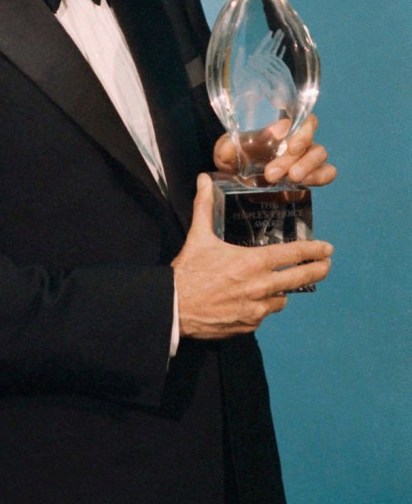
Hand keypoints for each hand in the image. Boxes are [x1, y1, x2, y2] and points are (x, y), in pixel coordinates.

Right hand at [171, 174, 332, 338]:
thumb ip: (204, 206)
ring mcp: (257, 308)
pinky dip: (262, 306)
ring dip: (283, 291)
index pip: (292, 254)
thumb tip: (204, 180)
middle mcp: (261, 286)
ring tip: (281, 285)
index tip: (327, 248)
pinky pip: (264, 313)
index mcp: (252, 262)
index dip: (313, 251)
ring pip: (282, 298)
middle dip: (317, 270)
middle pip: (300, 278)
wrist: (175, 307)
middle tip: (326, 265)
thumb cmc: (189, 272)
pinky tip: (254, 300)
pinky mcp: (249, 324)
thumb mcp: (198, 236)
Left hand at [213, 112, 336, 186]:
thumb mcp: (225, 151)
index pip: (301, 118)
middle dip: (292, 157)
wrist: (233, 185)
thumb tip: (270, 133)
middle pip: (309, 137)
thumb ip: (237, 142)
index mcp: (279, 127)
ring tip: (290, 179)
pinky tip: (304, 183)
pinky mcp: (310, 176)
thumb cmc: (231, 160)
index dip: (300, 130)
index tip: (289, 146)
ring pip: (319, 153)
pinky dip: (320, 176)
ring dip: (307, 166)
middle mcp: (295, 138)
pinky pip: (328, 171)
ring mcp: (305, 157)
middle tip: (272, 174)